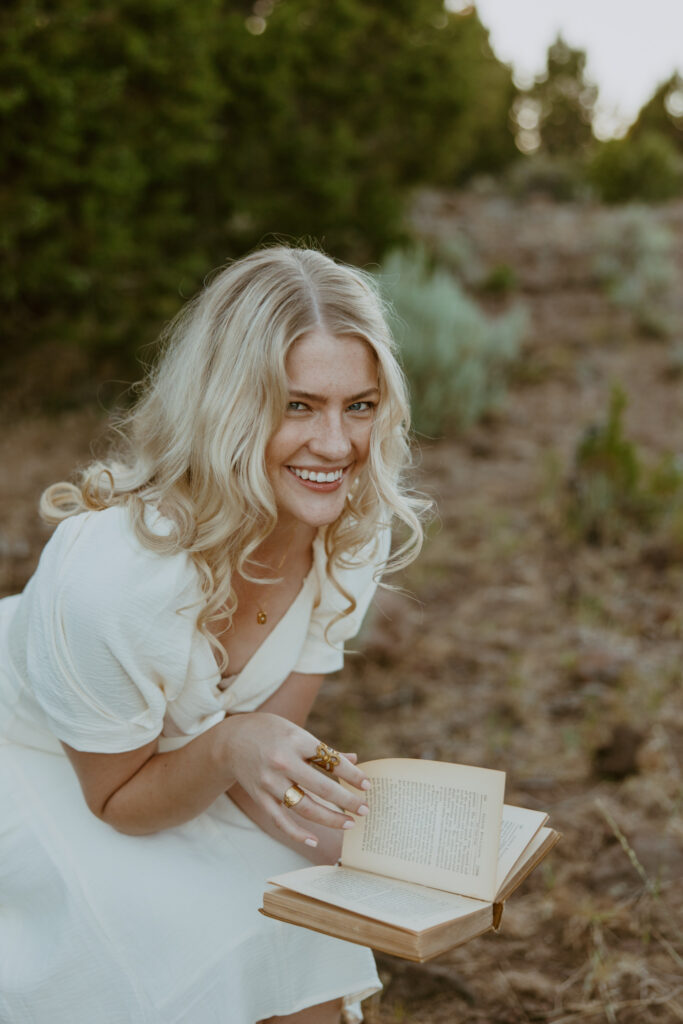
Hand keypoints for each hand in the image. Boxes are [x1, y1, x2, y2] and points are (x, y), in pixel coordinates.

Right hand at [218, 712, 369, 846]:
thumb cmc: (271, 733)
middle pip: (322, 788)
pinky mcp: (260, 797)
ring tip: (349, 823)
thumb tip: (354, 760)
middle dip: (348, 801)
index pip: (331, 761)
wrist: (231, 740)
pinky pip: (281, 820)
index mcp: (297, 741)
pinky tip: (314, 840)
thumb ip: (323, 750)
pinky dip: (297, 833)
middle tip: (365, 809)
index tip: (367, 785)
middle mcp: (284, 762)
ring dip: (330, 818)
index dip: (353, 775)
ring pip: (305, 808)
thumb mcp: (297, 733)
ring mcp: (270, 782)